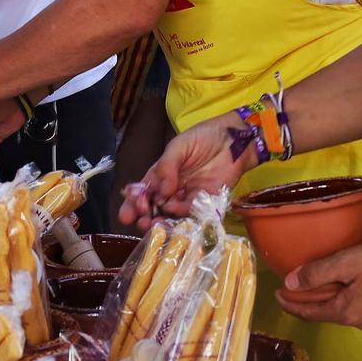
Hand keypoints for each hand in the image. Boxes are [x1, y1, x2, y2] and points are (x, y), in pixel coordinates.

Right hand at [117, 113, 254, 228]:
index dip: (134, 203)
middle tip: (141, 221)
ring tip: (155, 223)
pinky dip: (183, 215)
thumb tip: (161, 191)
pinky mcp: (207, 203)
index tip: (127, 213)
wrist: (234, 139)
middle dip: (145, 216)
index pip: (144, 192)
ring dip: (162, 221)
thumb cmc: (204, 137)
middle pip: (155, 207)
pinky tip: (176, 212)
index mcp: (162, 174)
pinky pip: (193, 213)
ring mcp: (189, 197)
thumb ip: (167, 166)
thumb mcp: (179, 146)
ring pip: (172, 214)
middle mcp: (173, 189)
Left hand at [274, 235, 361, 330]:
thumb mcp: (346, 262)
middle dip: (309, 302)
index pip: (310, 313)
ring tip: (320, 285)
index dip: (291, 304)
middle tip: (295, 288)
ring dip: (331, 299)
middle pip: (327, 313)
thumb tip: (291, 282)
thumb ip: (317, 273)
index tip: (277, 295)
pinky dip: (349, 297)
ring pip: (346, 309)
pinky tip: (351, 286)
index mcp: (346, 312)